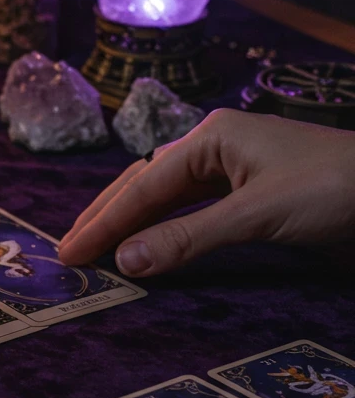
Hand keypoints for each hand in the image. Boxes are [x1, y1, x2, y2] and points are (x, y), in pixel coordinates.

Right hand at [58, 109, 354, 276]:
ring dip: (132, 224)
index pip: (143, 185)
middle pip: (145, 184)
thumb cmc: (333, 189)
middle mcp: (215, 146)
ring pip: (166, 196)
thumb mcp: (256, 215)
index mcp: (212, 137)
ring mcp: (232, 167)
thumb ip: (189, 237)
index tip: (69, 254)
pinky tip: (148, 245)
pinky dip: (164, 228)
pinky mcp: (249, 191)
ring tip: (97, 251)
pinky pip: (191, 208)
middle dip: (107, 218)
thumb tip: (126, 260)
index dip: (104, 222)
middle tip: (69, 254)